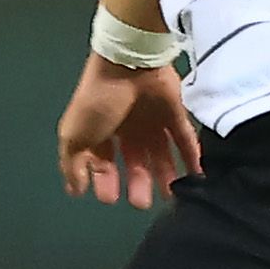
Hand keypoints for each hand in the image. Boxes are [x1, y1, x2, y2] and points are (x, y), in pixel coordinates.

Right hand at [57, 55, 200, 209]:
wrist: (128, 65)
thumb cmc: (98, 101)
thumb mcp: (75, 135)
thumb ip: (73, 163)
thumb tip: (75, 190)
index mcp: (100, 131)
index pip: (103, 162)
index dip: (106, 181)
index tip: (110, 199)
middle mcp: (128, 128)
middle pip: (136, 162)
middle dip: (138, 183)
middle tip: (142, 203)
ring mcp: (153, 121)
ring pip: (162, 154)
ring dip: (166, 175)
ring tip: (171, 196)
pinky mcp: (176, 114)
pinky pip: (186, 139)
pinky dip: (192, 157)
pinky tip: (196, 177)